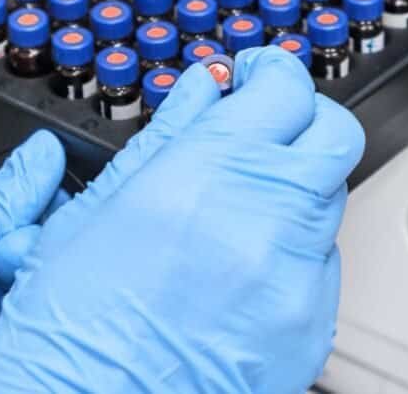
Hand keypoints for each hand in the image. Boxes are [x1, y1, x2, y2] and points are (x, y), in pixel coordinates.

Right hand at [0, 46, 365, 393]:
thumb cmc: (72, 334)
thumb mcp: (97, 210)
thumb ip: (168, 134)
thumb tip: (204, 87)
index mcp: (207, 175)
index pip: (285, 87)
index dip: (269, 72)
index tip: (252, 77)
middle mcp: (266, 220)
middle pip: (335, 133)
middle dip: (302, 119)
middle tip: (262, 130)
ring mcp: (297, 278)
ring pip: (330, 197)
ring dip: (293, 186)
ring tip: (234, 212)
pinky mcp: (313, 326)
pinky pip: (322, 263)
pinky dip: (290, 250)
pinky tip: (238, 271)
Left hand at [0, 130, 68, 390]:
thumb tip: (40, 154)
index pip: (4, 224)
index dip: (35, 212)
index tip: (64, 198)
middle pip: (20, 264)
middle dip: (34, 248)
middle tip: (35, 245)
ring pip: (29, 303)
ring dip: (39, 287)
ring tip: (43, 275)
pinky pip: (27, 349)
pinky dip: (41, 330)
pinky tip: (51, 312)